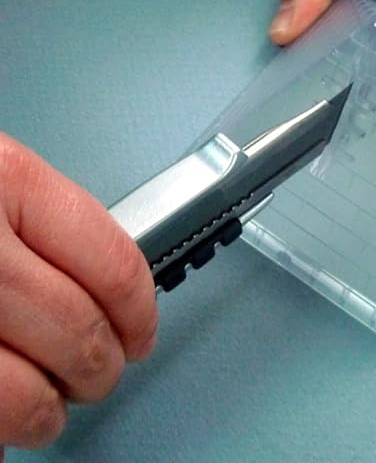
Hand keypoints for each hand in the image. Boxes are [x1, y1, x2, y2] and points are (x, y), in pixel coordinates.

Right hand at [0, 134, 157, 452]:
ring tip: (54, 404)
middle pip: (77, 331)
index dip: (140, 310)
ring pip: (24, 395)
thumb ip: (43, 220)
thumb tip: (110, 286)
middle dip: (104, 364)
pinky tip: (0, 412)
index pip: (113, 264)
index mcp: (5, 181)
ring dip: (51, 410)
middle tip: (106, 370)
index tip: (142, 331)